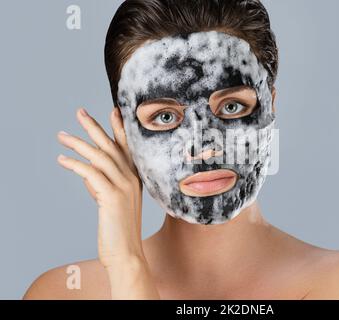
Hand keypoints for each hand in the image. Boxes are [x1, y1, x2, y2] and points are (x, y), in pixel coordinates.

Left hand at [57, 107, 143, 268]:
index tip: (112, 111)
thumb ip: (102, 184)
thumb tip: (86, 171)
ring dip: (78, 144)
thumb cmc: (118, 230)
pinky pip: (91, 173)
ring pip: (100, 156)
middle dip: (95, 127)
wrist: (127, 253)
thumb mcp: (112, 202)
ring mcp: (124, 186)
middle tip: (80, 112)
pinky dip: (75, 164)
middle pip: (112, 146)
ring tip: (62, 136)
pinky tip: (62, 160)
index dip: (119, 128)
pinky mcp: (112, 196)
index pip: (128, 148)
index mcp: (136, 179)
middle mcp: (132, 179)